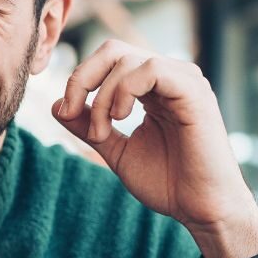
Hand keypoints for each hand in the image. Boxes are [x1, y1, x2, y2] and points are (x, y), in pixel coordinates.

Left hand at [52, 40, 257, 257]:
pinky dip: (125, 89)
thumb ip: (89, 127)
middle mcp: (168, 77)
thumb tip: (57, 106)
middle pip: (113, 49)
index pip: (108, 60)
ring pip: (128, 58)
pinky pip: (151, 69)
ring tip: (103, 131)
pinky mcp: (193, 91)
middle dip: (82, 78)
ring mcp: (183, 81)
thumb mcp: (116, 151)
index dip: (79, 80)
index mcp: (151, 89)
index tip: (66, 112)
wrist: (200, 208)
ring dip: (103, 95)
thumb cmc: (167, 182)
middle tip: (73, 112)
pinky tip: (122, 118)